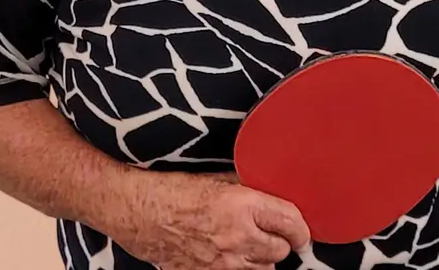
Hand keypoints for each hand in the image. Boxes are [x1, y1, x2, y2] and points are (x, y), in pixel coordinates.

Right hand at [107, 171, 310, 269]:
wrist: (137, 211)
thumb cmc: (172, 190)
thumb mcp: (216, 178)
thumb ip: (247, 186)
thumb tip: (269, 189)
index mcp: (242, 206)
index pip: (291, 223)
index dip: (300, 229)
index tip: (300, 231)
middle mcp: (236, 238)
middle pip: (280, 252)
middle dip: (279, 243)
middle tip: (272, 234)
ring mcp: (221, 263)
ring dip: (261, 258)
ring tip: (249, 245)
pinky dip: (239, 269)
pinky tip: (229, 257)